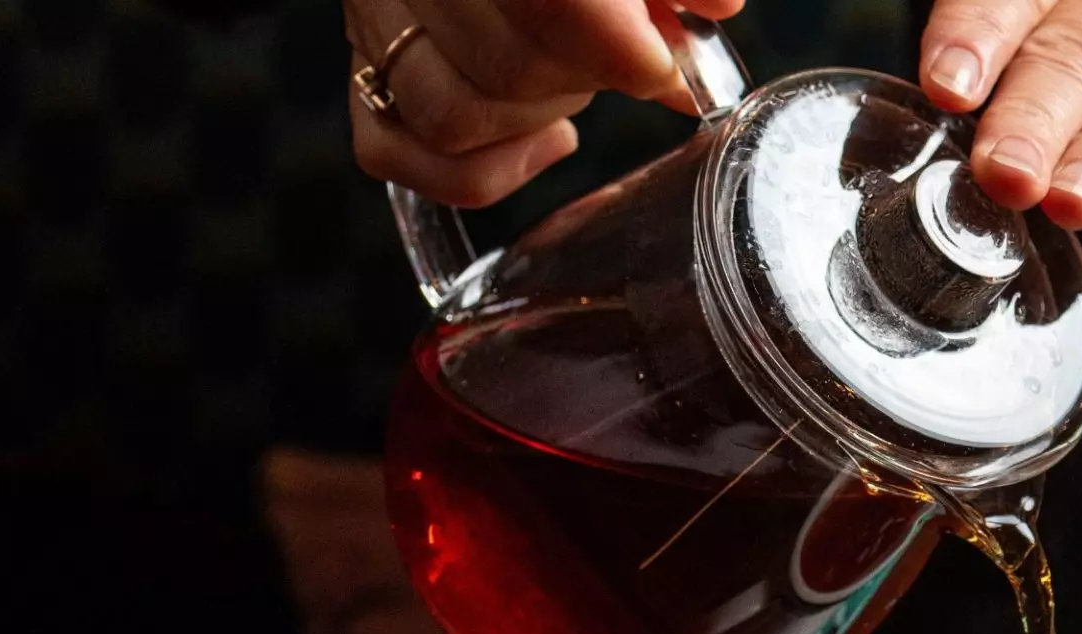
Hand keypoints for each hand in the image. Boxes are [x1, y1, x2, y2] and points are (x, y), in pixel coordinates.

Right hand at [346, 0, 743, 207]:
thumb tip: (716, 5)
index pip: (547, 1)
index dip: (612, 44)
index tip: (660, 62)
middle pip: (507, 68)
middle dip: (588, 76)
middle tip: (626, 55)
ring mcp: (373, 23)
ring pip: (455, 118)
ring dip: (542, 115)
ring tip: (578, 78)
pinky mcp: (365, 77)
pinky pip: (393, 153)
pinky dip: (483, 169)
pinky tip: (544, 136)